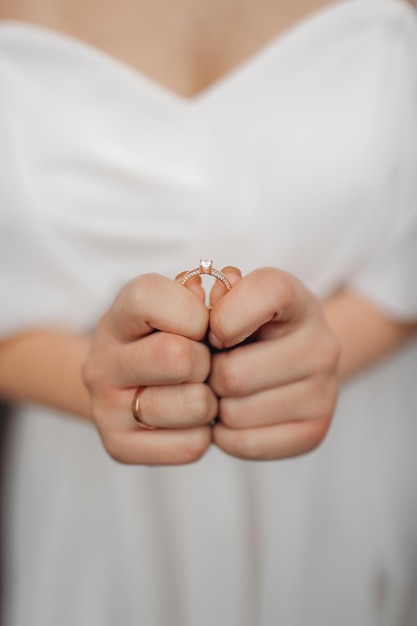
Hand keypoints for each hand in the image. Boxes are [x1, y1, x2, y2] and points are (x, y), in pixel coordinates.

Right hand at [83, 273, 216, 464]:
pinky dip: (203, 434)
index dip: (194, 314)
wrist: (131, 387)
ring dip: (209, 401)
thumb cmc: (173, 341)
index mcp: (118, 316)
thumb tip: (232, 279)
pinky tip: (189, 421)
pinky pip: (191, 445)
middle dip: (207, 361)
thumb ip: (214, 293)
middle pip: (179, 356)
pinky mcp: (118, 446)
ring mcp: (104, 407)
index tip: (199, 327)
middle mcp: (101, 361)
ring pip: (194, 404)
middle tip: (201, 365)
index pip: (151, 298)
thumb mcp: (187, 307)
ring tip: (196, 393)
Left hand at [208, 267, 339, 459]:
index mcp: (299, 300)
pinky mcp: (315, 432)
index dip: (222, 317)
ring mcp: (325, 392)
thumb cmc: (247, 326)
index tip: (215, 332)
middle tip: (213, 368)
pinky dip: (225, 434)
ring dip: (215, 406)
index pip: (264, 294)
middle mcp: (322, 345)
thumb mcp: (230, 298)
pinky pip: (244, 443)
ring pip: (234, 413)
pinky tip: (233, 414)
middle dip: (209, 374)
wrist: (292, 357)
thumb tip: (193, 295)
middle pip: (233, 374)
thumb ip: (208, 294)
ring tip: (224, 391)